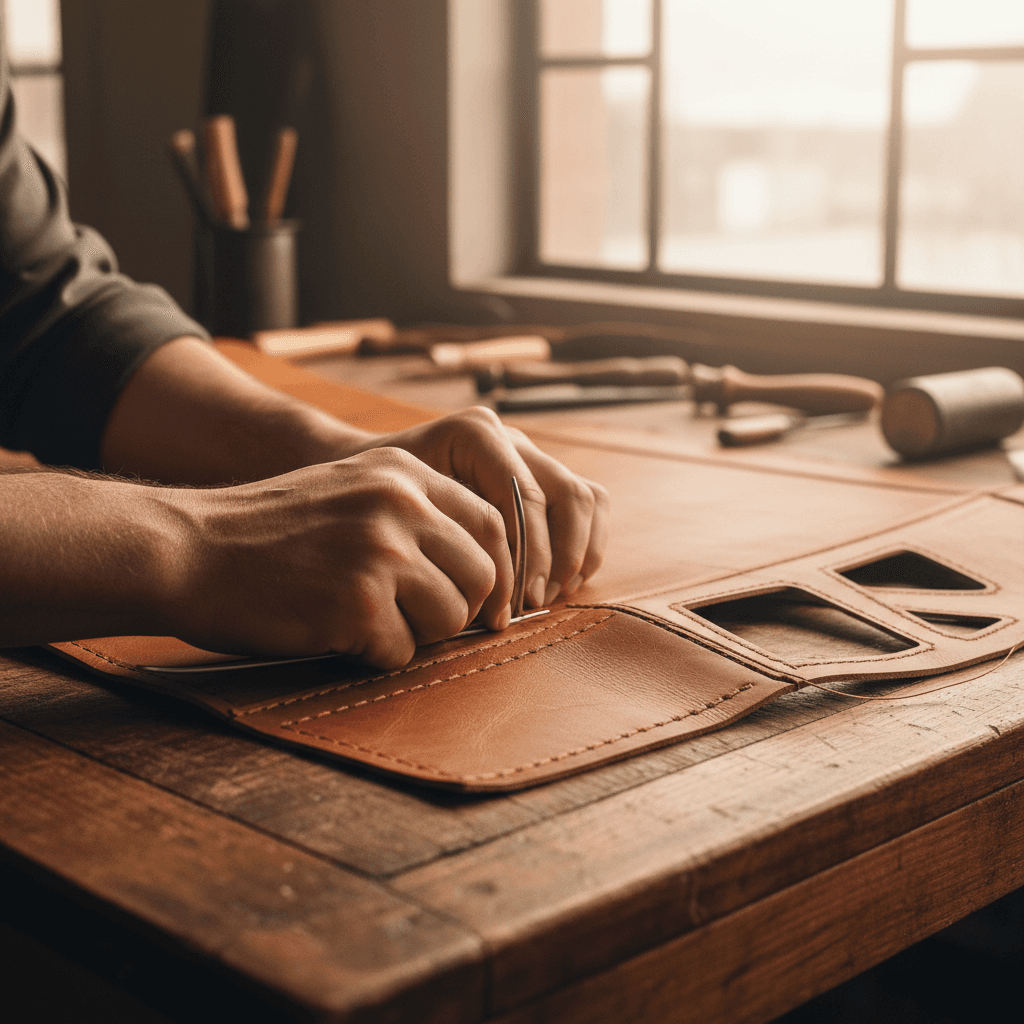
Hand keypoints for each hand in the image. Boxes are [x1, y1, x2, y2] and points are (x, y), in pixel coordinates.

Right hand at [167, 448, 513, 668]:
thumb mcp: (351, 489)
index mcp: (403, 473)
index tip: (482, 602)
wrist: (189, 549)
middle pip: (482, 575)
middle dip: (459, 608)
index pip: (492, 522)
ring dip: (415, 633)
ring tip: (363, 619)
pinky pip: (400, 651)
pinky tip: (330, 631)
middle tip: (416, 618)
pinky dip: (371, 654)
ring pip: (450, 617)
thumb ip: (413, 510)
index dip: (494, 569)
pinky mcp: (357, 603)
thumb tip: (485, 564)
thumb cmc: (268, 531)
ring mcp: (381, 552)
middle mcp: (401, 505)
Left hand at [345, 406, 609, 607]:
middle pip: (567, 494)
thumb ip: (443, 539)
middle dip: (556, 558)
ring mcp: (530, 454)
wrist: (366, 476)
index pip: (525, 497)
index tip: (512, 603)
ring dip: (575, 555)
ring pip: (587, 498)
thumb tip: (492, 600)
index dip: (528, 556)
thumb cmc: (377, 500)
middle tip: (531, 603)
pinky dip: (585, 546)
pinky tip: (559, 583)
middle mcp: (510, 437)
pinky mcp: (542, 477)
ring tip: (544, 596)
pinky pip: (589, 505)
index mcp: (475, 434)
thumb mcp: (397, 512)